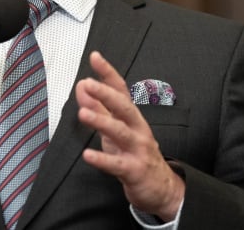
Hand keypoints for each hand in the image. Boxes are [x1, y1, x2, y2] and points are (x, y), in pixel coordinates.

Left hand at [75, 51, 184, 221]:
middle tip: (88, 83)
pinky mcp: (134, 170)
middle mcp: (137, 128)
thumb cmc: (134, 152)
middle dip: (106, 93)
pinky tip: (87, 155)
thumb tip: (82, 86)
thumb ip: (99, 108)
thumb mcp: (115, 129)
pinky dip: (102, 159)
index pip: (120, 90)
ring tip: (83, 113)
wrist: (161, 187)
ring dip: (101, 121)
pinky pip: (117, 164)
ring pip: (120, 132)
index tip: (95, 57)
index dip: (108, 73)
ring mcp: (137, 149)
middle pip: (123, 107)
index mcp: (132, 116)